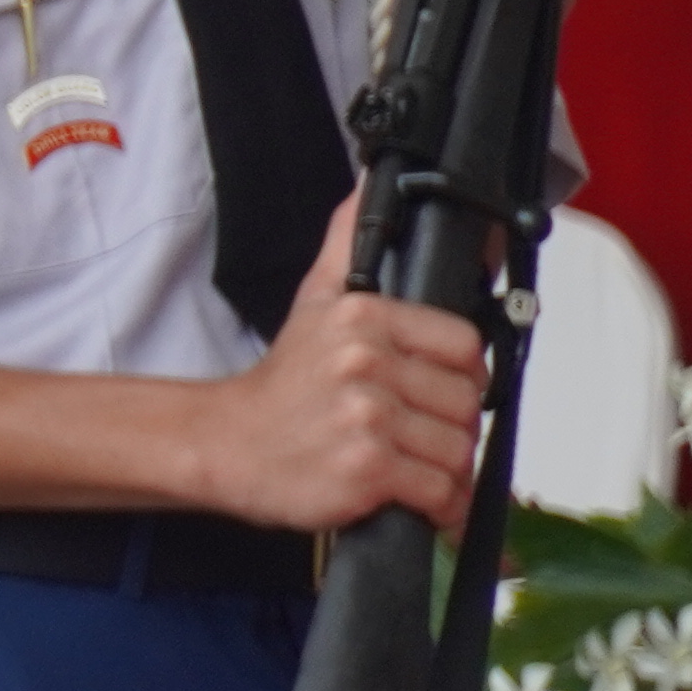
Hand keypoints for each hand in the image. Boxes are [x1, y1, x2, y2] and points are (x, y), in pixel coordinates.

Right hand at [184, 212, 484, 530]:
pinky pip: (441, 493)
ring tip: (406, 465)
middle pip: (466, 403)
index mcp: (363, 318)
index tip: (430, 391)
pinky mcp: (366, 470)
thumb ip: (346, 241)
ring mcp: (366, 417)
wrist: (225, 445)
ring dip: (443, 470)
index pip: (464, 345)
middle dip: (449, 428)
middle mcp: (365, 363)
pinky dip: (436, 507)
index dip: (457, 376)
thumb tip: (367, 183)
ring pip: (458, 450)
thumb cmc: (279, 388)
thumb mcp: (312, 300)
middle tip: (412, 434)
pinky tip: (408, 498)